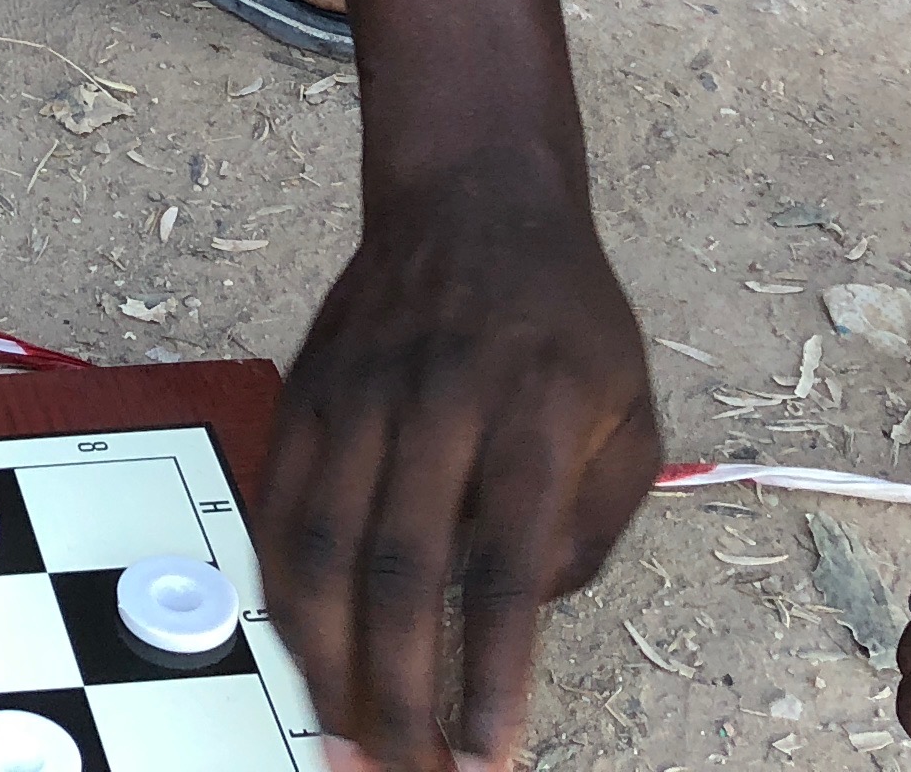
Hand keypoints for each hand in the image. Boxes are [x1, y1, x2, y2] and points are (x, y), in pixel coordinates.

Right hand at [255, 165, 657, 771]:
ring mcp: (357, 396)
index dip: (492, 673)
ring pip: (318, 546)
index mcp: (527, 414)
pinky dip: (282, 591)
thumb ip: (594, 518)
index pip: (505, 567)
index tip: (488, 757)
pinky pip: (280, 507)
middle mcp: (433, 405)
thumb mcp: (630, 409)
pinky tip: (301, 649)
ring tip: (341, 738)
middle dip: (397, 694)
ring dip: (324, 658)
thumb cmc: (561, 313)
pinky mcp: (307, 392)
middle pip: (397, 572)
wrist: (469, 194)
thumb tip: (532, 604)